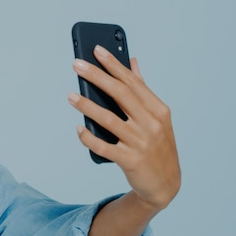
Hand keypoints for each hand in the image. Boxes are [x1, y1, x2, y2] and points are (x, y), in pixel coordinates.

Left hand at [69, 45, 180, 211]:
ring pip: (108, 119)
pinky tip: (78, 128)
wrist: (165, 185)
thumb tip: (132, 62)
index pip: (132, 82)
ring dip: (87, 106)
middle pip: (120, 94)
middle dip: (97, 77)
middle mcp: (151, 124)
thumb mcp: (157, 118)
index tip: (97, 50)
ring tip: (70, 96)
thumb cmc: (157, 146)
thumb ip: (142, 90)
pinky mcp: (130, 160)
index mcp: (158, 110)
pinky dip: (89, 137)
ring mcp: (141, 142)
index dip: (113, 65)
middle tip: (77, 65)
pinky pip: (104, 147)